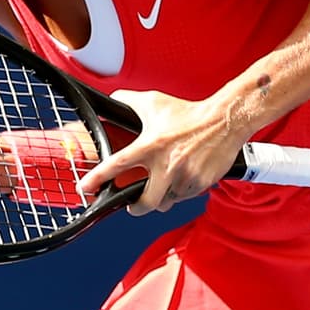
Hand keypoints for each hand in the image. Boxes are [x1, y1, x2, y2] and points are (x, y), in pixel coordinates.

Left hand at [77, 89, 240, 215]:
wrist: (224, 120)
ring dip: (161, 197)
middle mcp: (166, 165)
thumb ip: (129, 102)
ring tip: (162, 185)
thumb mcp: (154, 102)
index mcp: (151, 145)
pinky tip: (181, 178)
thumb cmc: (189, 113)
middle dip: (135, 208)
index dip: (98, 178)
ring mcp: (183, 177)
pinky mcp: (199, 184)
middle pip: (143, 202)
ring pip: (165, 201)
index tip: (86, 187)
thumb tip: (113, 101)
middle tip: (133, 204)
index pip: (117, 165)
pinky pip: (183, 197)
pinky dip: (179, 192)